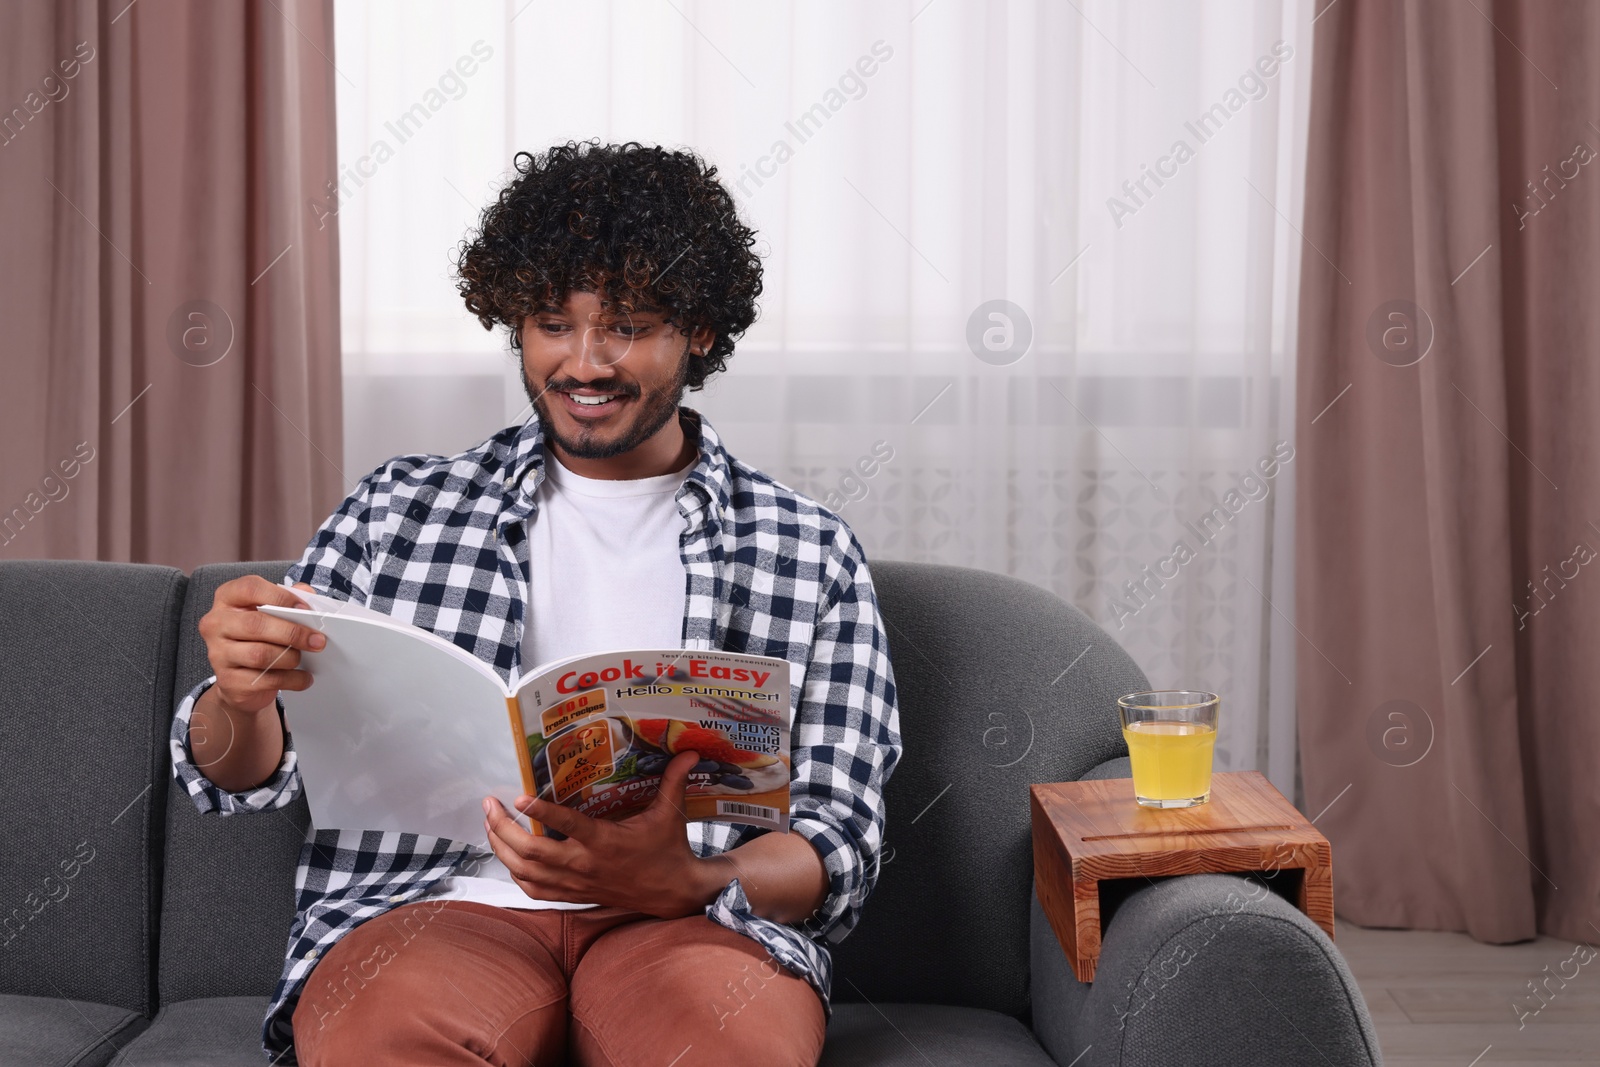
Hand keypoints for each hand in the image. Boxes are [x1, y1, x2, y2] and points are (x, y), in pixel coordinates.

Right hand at [197, 576, 325, 716]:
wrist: (241, 680)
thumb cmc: (258, 638)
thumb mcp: (270, 613)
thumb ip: (288, 598)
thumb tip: (307, 594)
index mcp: (227, 599)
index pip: (250, 588)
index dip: (280, 596)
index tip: (304, 608)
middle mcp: (216, 624)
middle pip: (256, 624)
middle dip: (293, 632)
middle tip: (318, 640)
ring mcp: (218, 654)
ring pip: (260, 654)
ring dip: (291, 657)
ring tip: (303, 658)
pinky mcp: (228, 681)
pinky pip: (266, 680)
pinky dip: (292, 679)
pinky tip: (303, 678)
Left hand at [481, 750, 724, 917]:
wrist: (672, 893)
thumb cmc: (668, 850)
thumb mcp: (670, 814)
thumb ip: (673, 781)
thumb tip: (690, 752)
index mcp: (606, 842)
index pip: (568, 826)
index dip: (541, 813)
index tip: (518, 796)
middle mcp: (585, 864)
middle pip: (532, 852)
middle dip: (503, 828)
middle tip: (489, 805)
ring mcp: (576, 883)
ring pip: (526, 872)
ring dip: (501, 849)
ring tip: (489, 824)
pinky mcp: (573, 895)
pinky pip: (534, 889)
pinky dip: (516, 873)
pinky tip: (507, 856)